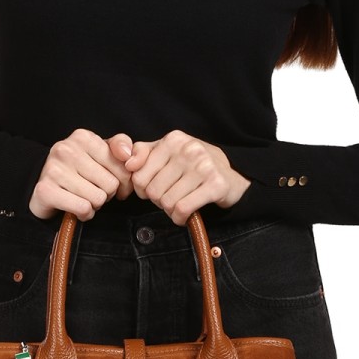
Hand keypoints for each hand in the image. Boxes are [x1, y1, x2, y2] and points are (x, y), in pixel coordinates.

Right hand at [28, 128, 137, 220]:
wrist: (45, 185)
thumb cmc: (78, 169)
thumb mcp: (100, 151)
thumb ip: (120, 145)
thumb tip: (127, 154)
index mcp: (83, 137)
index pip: (122, 165)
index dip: (123, 181)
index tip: (115, 184)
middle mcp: (66, 150)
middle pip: (110, 184)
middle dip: (107, 194)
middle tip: (96, 191)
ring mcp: (54, 170)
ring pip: (98, 198)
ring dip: (95, 205)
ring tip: (85, 198)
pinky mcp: (46, 190)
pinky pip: (83, 208)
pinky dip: (85, 213)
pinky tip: (78, 208)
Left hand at [113, 129, 251, 226]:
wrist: (231, 173)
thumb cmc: (192, 165)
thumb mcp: (166, 152)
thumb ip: (141, 153)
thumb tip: (127, 163)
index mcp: (173, 140)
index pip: (139, 175)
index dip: (143, 189)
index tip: (154, 189)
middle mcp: (189, 149)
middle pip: (153, 191)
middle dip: (158, 201)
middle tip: (170, 198)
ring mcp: (204, 166)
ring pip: (167, 202)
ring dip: (170, 211)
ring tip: (179, 205)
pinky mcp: (216, 185)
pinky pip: (183, 209)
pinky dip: (180, 218)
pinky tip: (185, 215)